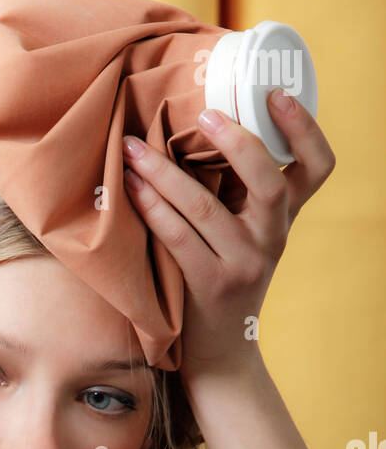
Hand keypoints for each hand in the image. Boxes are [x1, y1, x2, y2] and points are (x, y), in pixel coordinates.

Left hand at [121, 89, 336, 381]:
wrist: (224, 355)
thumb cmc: (225, 283)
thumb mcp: (247, 237)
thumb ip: (239, 195)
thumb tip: (200, 129)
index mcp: (285, 219)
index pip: (318, 167)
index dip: (305, 128)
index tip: (277, 94)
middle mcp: (272, 239)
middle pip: (270, 181)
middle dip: (234, 141)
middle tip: (201, 114)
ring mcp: (244, 264)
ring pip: (207, 207)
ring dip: (163, 172)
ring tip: (133, 148)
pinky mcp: (211, 286)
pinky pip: (179, 237)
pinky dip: (152, 208)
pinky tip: (131, 188)